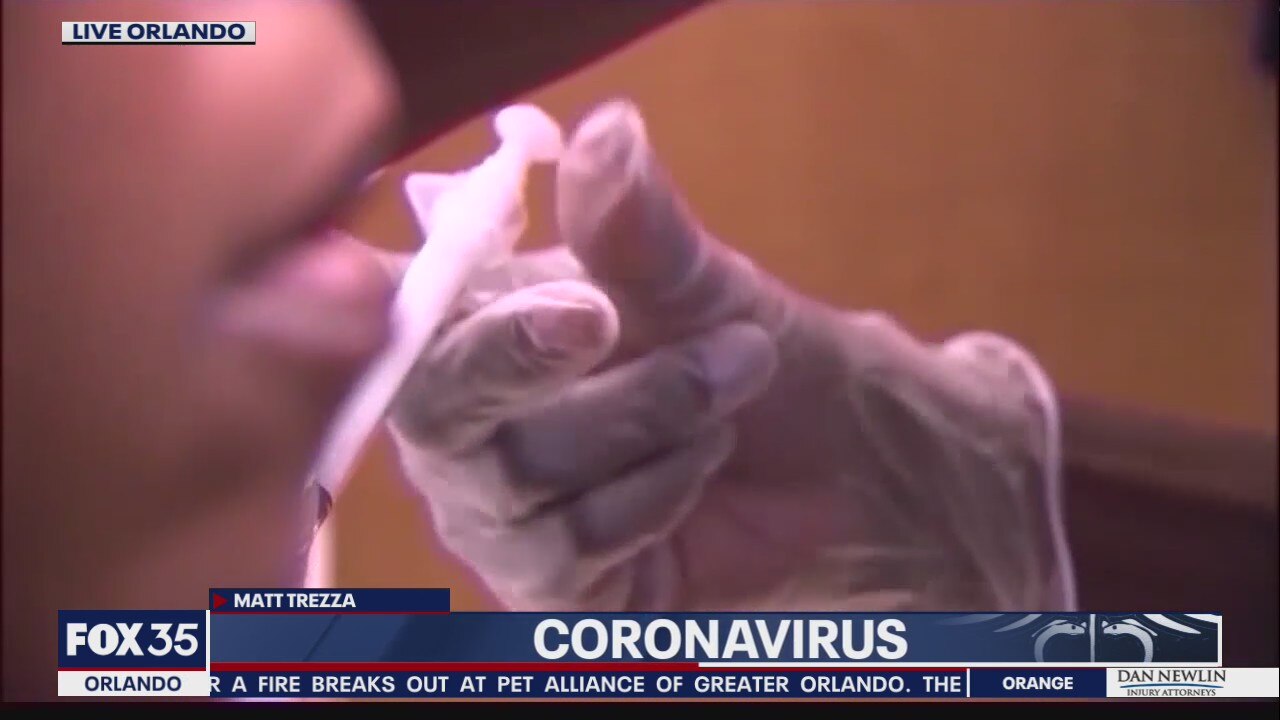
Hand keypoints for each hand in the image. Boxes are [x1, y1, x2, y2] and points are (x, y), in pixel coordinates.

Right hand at [388, 101, 1075, 611]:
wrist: (845, 470)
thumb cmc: (753, 356)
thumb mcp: (703, 283)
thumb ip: (638, 226)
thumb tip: (607, 131)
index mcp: (473, 324)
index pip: (379, 307)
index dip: (390, 296)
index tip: (516, 279)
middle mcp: (463, 421)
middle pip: (437, 400)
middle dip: (546, 354)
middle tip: (625, 317)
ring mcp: (498, 510)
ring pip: (522, 470)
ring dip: (648, 415)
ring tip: (729, 386)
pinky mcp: (546, 587)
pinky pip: (569, 546)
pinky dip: (656, 492)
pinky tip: (704, 467)